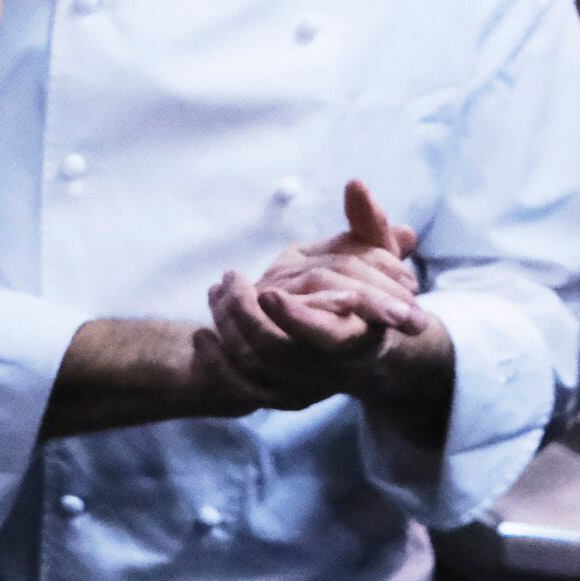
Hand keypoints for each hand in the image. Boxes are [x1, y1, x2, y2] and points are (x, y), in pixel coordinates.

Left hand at [202, 184, 452, 434]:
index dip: (296, 318)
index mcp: (362, 337)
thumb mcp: (378, 256)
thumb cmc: (376, 295)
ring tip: (214, 293)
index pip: (328, 338)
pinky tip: (201, 337)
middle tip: (230, 279)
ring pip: (255, 369)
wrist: (372, 350)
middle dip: (246, 317)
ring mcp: (304, 386)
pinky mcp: (278, 395)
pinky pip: (240, 391)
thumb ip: (370, 223)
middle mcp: (332, 368)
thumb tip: (355, 184)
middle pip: (279, 353)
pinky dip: (216, 366)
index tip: (268, 291)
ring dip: (228, 330)